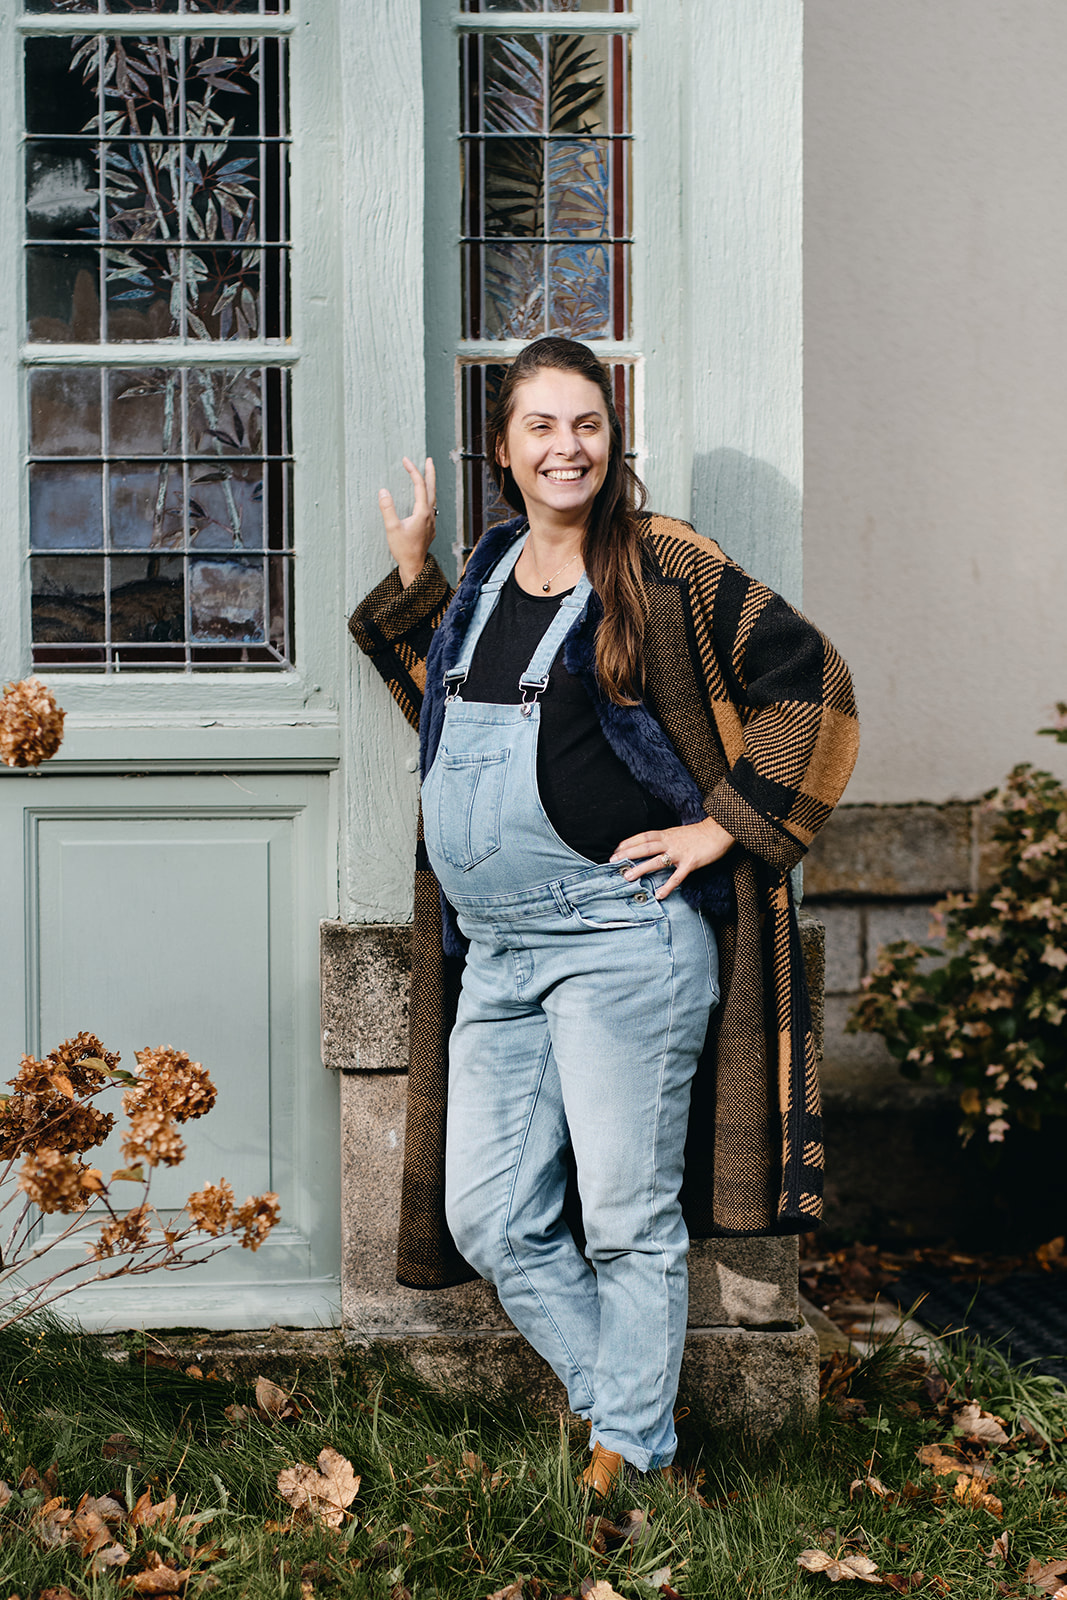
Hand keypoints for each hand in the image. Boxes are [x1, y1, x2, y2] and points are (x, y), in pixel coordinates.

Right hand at [378, 456, 436, 586]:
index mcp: (422, 512)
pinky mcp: (430, 527)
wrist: (415, 566)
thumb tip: (383, 491)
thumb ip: (387, 509)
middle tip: (429, 460)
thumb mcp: (392, 528)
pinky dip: (428, 496)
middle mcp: (430, 515)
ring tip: (427, 475)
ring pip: (433, 497)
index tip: (406, 460)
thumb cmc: (403, 550)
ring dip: (430, 484)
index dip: (413, 471)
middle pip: (432, 489)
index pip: (419, 486)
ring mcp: (431, 521)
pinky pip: (431, 506)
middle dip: (430, 473)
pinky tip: (424, 498)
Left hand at [610, 817, 734, 899]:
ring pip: (656, 860)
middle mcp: (670, 842)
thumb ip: (666, 839)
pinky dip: (668, 886)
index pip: (643, 836)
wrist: (720, 830)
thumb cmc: (699, 833)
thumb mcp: (678, 833)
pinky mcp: (691, 862)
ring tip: (628, 877)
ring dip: (641, 868)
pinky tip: (659, 894)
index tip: (616, 849)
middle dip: (627, 854)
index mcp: (667, 834)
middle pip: (645, 847)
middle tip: (613, 861)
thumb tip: (653, 847)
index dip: (629, 842)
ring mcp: (680, 852)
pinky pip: (677, 877)